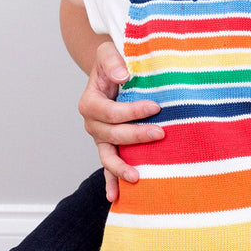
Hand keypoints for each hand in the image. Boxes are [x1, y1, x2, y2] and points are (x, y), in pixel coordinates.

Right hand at [78, 40, 163, 200]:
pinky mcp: (110, 147)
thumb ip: (113, 60)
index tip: (155, 107)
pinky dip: (111, 182)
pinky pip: (108, 168)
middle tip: (161, 133)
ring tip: (137, 177)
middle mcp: (92, 124)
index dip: (131, 111)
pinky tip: (116, 197)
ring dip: (121, 168)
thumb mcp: (108, 52)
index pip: (110, 112)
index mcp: (90, 102)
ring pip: (107, 156)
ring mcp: (100, 139)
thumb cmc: (113, 62)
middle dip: (136, 136)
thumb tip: (123, 76)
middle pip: (111, 136)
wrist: (112, 73)